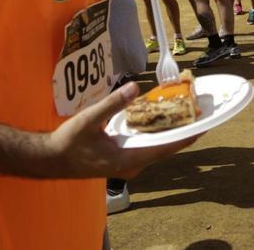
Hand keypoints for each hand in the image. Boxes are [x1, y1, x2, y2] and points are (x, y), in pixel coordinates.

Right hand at [44, 83, 197, 178]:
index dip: (185, 137)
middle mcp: (132, 166)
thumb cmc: (68, 143)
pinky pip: (146, 148)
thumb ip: (112, 104)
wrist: (51, 160)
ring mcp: (128, 166)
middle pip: (164, 149)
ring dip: (169, 134)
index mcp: (127, 160)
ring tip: (185, 116)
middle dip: (181, 132)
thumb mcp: (89, 120)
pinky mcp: (123, 161)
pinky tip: (161, 122)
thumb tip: (134, 87)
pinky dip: (155, 135)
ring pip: (156, 149)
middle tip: (197, 114)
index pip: (164, 149)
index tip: (202, 127)